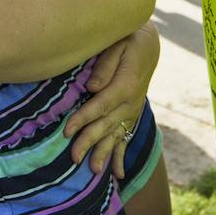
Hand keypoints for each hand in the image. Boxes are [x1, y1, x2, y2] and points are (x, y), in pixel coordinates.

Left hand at [64, 23, 159, 178]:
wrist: (148, 45)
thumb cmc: (127, 40)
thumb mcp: (118, 44)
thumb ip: (105, 65)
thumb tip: (93, 87)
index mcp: (125, 85)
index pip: (101, 105)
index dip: (83, 118)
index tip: (67, 131)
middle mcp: (131, 102)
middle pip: (106, 125)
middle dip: (89, 142)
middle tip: (73, 157)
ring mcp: (132, 111)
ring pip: (116, 135)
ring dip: (104, 153)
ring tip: (94, 171)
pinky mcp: (131, 115)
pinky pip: (126, 137)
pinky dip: (121, 156)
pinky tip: (118, 175)